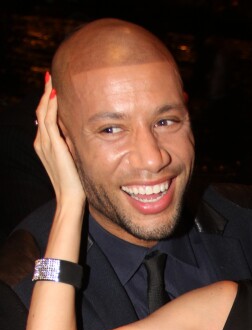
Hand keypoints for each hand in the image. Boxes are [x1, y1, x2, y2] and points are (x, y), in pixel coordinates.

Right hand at [34, 73, 84, 207]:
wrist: (69, 198)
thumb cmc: (75, 182)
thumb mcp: (72, 159)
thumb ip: (72, 146)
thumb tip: (79, 134)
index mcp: (45, 145)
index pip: (45, 117)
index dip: (48, 102)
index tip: (54, 88)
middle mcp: (42, 142)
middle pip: (41, 110)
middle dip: (46, 93)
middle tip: (50, 76)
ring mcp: (45, 143)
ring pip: (43, 111)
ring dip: (47, 94)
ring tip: (51, 78)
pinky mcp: (53, 145)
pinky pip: (49, 120)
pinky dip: (52, 105)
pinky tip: (56, 94)